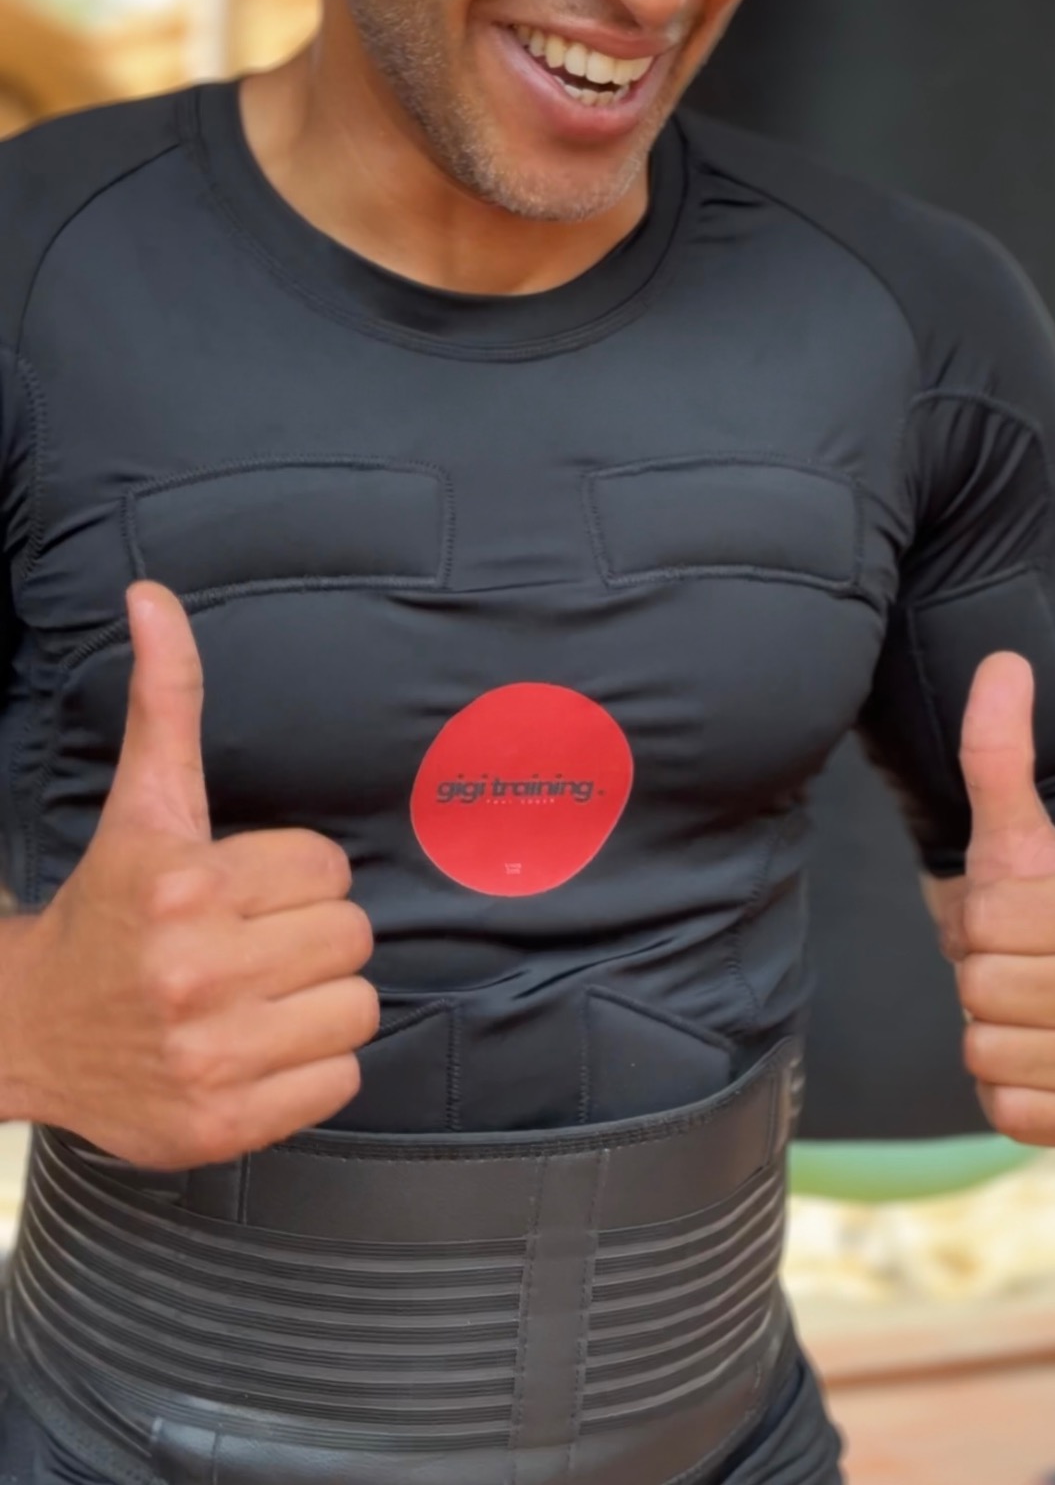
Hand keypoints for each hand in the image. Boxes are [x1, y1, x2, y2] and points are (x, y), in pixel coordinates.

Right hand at [10, 583, 377, 1168]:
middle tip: (251, 945)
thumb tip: (153, 593)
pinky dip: (311, 1068)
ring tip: (258, 998)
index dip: (294, 878)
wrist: (29, 1031)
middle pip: (350, 936)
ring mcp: (210, 1058)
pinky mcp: (224, 1127)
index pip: (329, 869)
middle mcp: (195, 973)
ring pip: (356, 1007)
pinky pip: (341, 1079)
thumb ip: (164, 698)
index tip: (244, 891)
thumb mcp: (143, 802)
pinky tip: (256, 1049)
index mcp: (184, 884)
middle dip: (309, 936)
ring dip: (319, 1002)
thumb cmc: (108, 908)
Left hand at [955, 651, 1054, 1145]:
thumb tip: (1003, 663)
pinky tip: (1050, 1059)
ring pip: (988, 1047)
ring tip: (1041, 1008)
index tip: (1033, 908)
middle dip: (990, 966)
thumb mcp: (1027, 826)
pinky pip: (1007, 1108)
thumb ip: (1000, 752)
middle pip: (981, 982)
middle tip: (1032, 960)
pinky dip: (1016, 1090)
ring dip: (998, 1028)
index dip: (986, 913)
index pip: (986, 917)